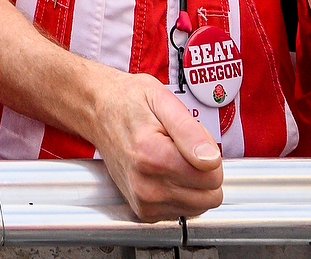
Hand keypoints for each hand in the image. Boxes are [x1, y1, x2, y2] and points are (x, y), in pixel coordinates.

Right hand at [85, 73, 222, 220]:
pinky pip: (184, 211)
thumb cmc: (128, 102)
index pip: (212, 176)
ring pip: (200, 206)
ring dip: (193, 184)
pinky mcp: (144, 211)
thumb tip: (212, 159)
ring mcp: (143, 201)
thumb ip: (190, 131)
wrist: (98, 112)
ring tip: (172, 158)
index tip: (190, 140)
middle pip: (209, 195)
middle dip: (204, 171)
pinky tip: (165, 172)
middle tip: (182, 149)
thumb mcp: (162, 100)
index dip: (209, 154)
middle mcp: (145, 185)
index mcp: (152, 156)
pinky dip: (181, 193)